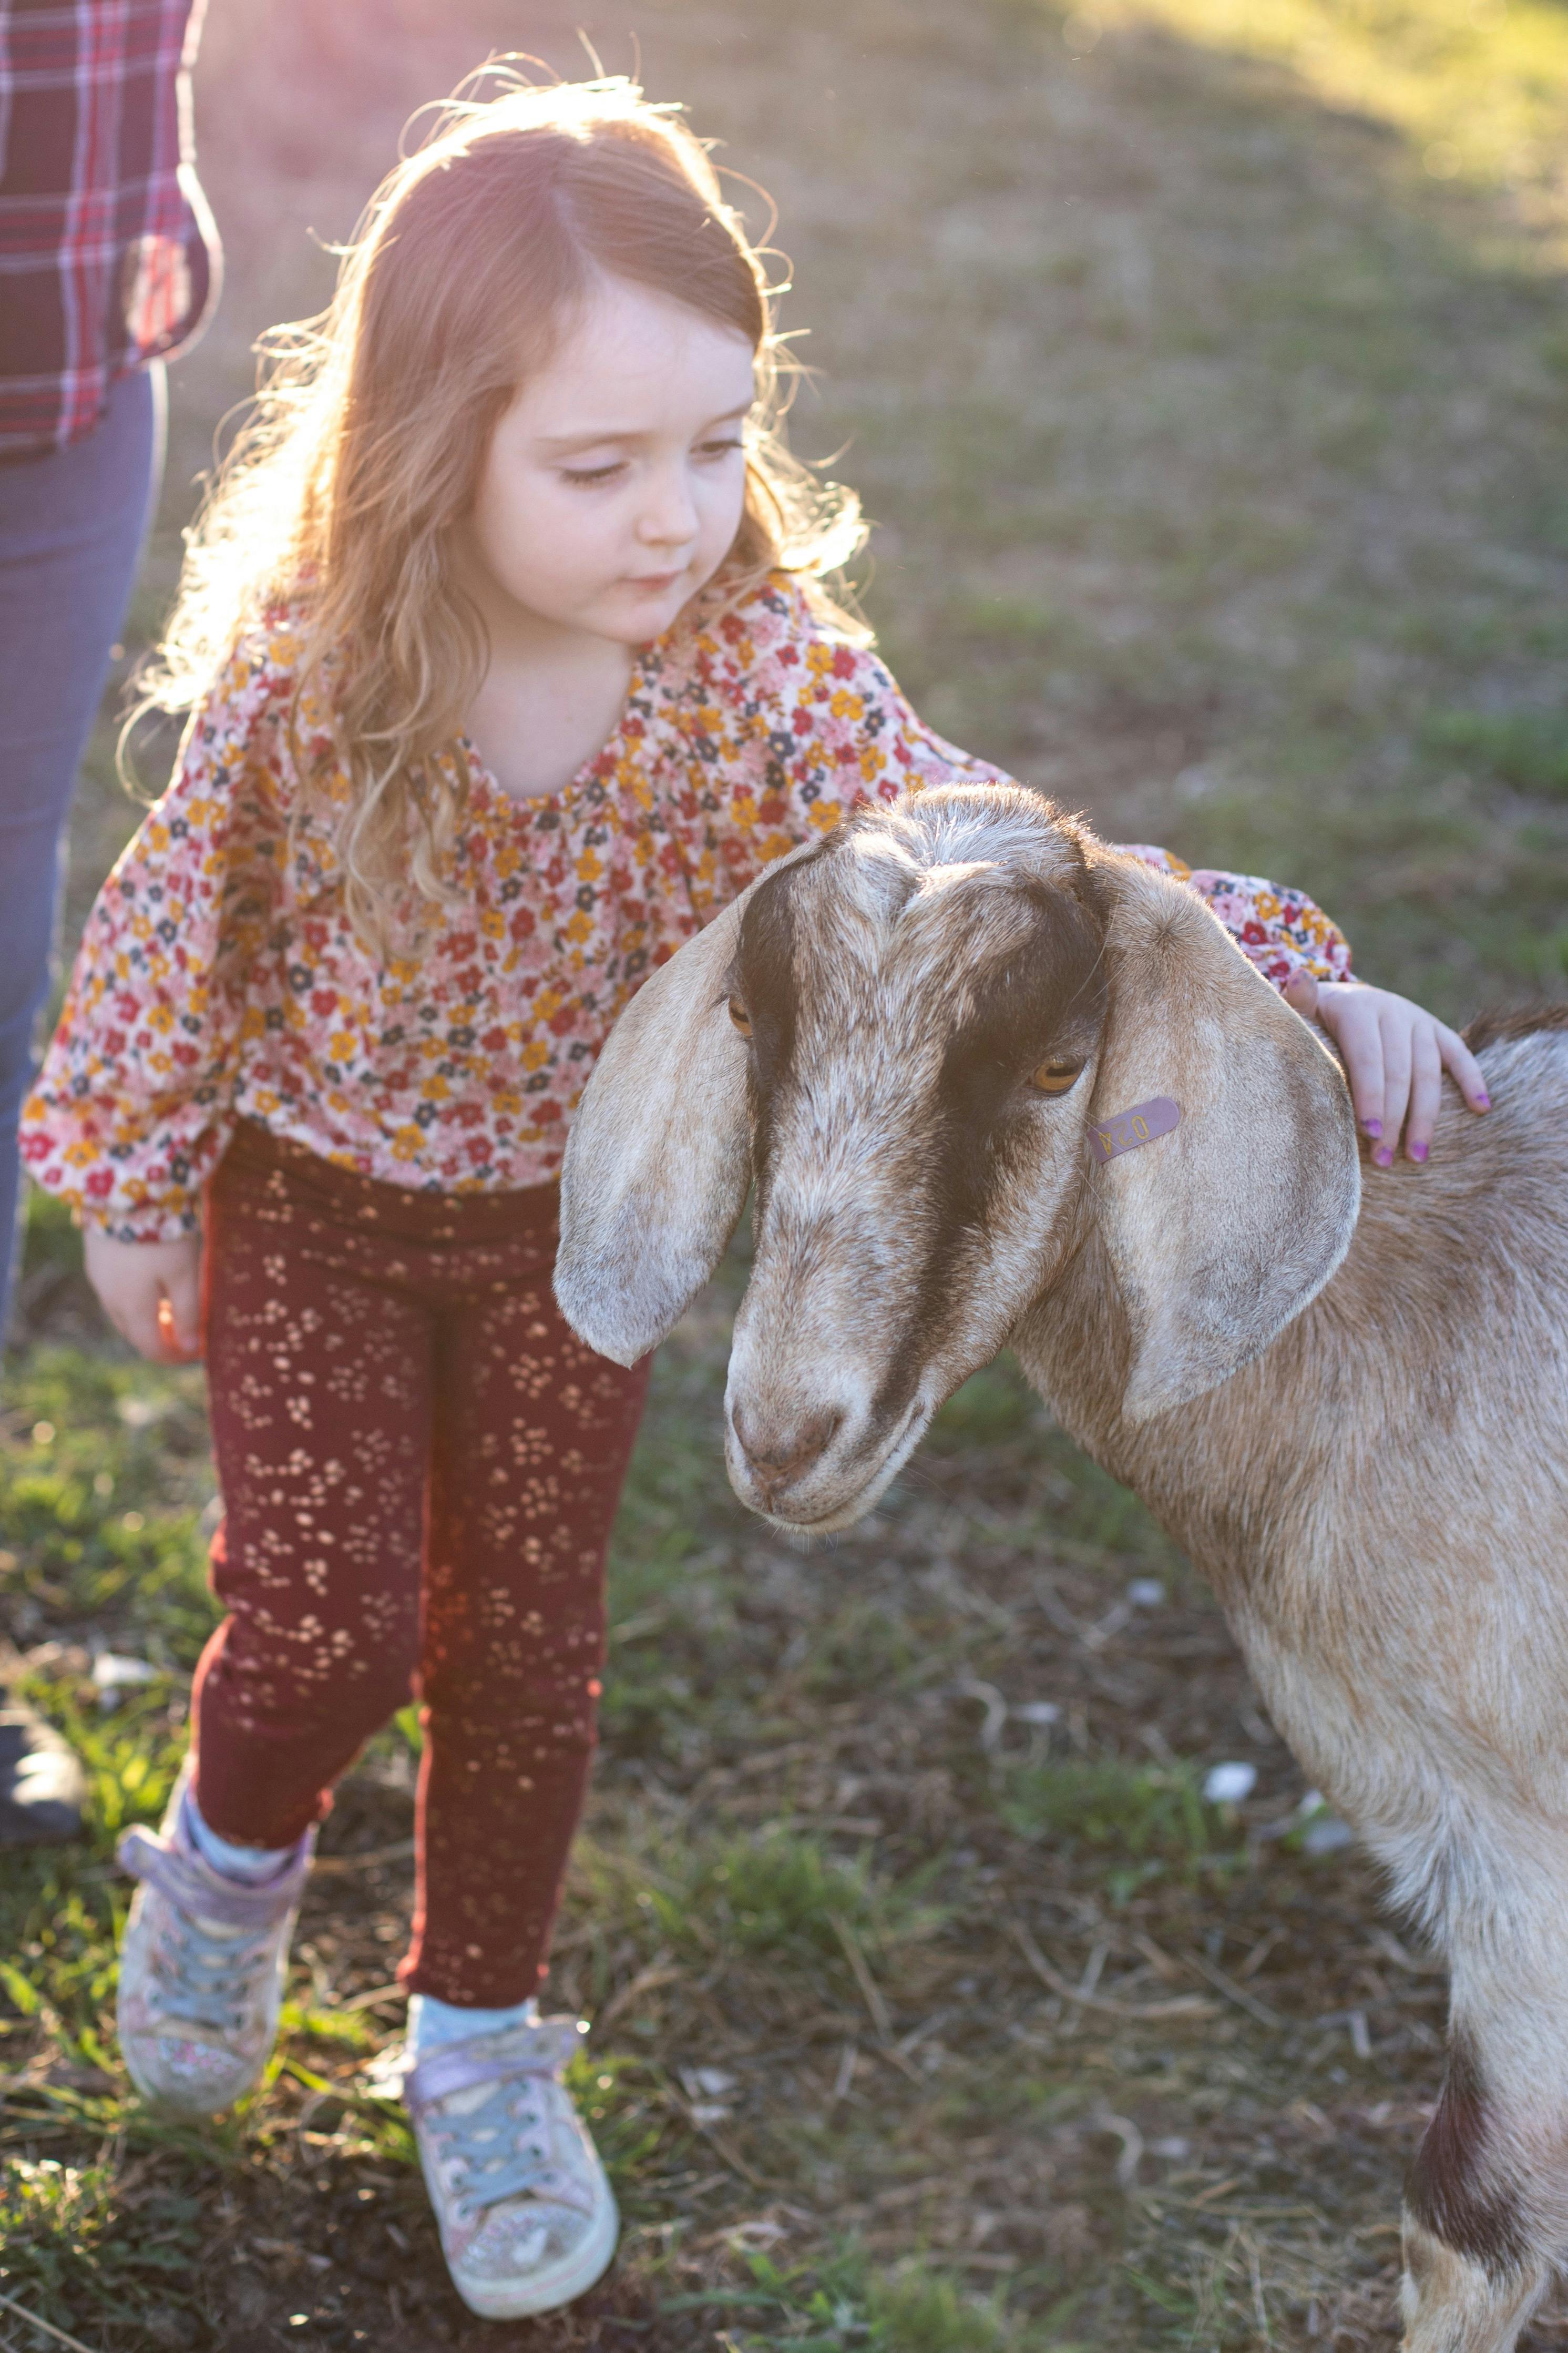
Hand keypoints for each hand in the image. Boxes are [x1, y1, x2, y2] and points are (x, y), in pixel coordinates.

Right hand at [82, 1227, 203, 1360]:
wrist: (126, 1191)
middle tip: (190, 1331)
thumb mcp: (185, 1274)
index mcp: (131, 1308)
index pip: (151, 1348)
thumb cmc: (163, 1235)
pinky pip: (115, 1291)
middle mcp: (109, 1298)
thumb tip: (191, 1347)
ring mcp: (99, 1278)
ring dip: (147, 1318)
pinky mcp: (96, 1259)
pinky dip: (135, 1298)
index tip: (199, 1350)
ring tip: (174, 1308)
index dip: (176, 1356)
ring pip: (123, 1312)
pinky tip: (152, 1284)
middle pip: (135, 1333)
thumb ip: (188, 1312)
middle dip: (162, 1338)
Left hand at [1282, 975, 1489, 1168]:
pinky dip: (1473, 1080)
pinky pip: (1460, 1056)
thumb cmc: (1316, 1022)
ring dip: (1425, 1117)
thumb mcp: (1303, 1012)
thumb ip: (1299, 1004)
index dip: (1370, 1097)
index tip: (1369, 1134)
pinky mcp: (1437, 1030)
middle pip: (1399, 1071)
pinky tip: (1481, 1109)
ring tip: (1417, 1157)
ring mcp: (1419, 1020)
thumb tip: (1299, 978)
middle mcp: (1392, 1010)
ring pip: (1429, 1072)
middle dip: (1394, 1119)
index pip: (1368, 1058)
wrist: (1344, 1001)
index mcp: (1357, 1009)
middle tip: (1385, 1159)